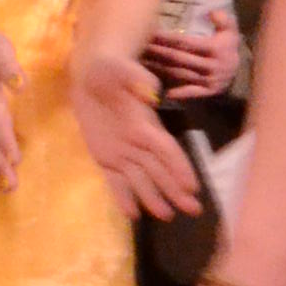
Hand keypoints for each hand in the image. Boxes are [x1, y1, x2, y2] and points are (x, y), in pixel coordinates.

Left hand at [73, 44, 200, 223]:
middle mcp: (138, 143)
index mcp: (145, 123)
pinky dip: (123, 197)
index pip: (167, 149)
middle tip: (193, 210)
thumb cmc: (111, 69)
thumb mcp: (121, 68)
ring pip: (141, 179)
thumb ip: (137, 80)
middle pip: (160, 170)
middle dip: (175, 190)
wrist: (92, 75)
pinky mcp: (105, 157)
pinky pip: (115, 180)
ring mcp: (122, 152)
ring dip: (154, 198)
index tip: (193, 186)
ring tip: (166, 216)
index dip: (179, 167)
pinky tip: (133, 215)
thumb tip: (152, 94)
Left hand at [144, 9, 240, 100]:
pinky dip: (179, 92)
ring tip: (144, 62)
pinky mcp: (208, 91)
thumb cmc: (228, 46)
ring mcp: (209, 80)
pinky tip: (165, 92)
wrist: (241, 71)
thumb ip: (223, 19)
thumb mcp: (230, 29)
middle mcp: (210, 65)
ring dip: (161, 69)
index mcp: (214, 48)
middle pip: (178, 58)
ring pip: (180, 74)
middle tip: (141, 46)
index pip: (185, 42)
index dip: (167, 38)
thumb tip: (211, 12)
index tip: (151, 33)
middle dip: (158, 51)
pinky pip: (191, 92)